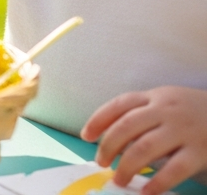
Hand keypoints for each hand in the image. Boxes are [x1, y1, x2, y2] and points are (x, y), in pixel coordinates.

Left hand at [83, 86, 206, 194]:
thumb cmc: (195, 113)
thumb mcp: (168, 104)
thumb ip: (144, 115)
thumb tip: (112, 141)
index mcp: (156, 97)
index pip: (119, 105)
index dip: (98, 120)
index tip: (86, 137)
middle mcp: (167, 110)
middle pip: (126, 127)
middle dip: (108, 147)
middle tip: (102, 163)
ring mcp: (185, 130)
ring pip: (144, 148)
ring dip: (127, 166)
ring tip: (119, 179)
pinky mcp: (201, 151)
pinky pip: (175, 169)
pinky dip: (158, 182)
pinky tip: (147, 191)